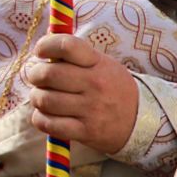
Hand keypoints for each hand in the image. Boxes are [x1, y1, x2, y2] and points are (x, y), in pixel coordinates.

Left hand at [22, 33, 138, 154]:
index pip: (67, 46)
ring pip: (45, 100)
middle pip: (48, 74)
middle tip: (38, 79)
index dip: (46, 46)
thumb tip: (42, 47)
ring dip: (37, 98)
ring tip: (43, 98)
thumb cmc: (112, 88)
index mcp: (98, 63)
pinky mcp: (86, 131)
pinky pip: (49, 124)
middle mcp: (95, 84)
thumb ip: (74, 56)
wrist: (141, 121)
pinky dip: (40, 119)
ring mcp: (91, 109)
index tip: (41, 52)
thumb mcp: (102, 65)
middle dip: (35, 75)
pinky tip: (46, 115)